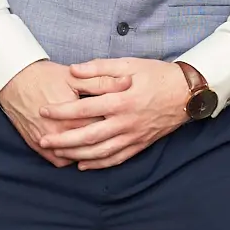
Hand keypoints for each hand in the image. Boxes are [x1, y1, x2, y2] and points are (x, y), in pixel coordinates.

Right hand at [0, 60, 130, 166]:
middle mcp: (61, 133)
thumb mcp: (75, 76)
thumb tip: (128, 83)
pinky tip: (81, 154)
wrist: (14, 80)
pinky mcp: (37, 146)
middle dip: (107, 141)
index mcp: (75, 116)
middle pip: (91, 144)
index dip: (116, 123)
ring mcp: (48, 142)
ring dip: (90, 155)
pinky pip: (59, 162)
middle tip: (117, 133)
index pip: (103, 126)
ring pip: (76, 157)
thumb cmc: (45, 76)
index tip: (125, 119)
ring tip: (102, 145)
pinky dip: (71, 159)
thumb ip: (103, 81)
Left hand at [38, 58, 191, 169]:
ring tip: (57, 154)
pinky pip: (117, 159)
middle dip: (63, 140)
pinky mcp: (140, 144)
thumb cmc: (156, 75)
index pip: (84, 109)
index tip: (43, 111)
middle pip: (88, 136)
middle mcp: (126, 122)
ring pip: (100, 152)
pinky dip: (99, 164)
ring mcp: (133, 136)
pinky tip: (83, 165)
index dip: (61, 111)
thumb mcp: (128, 64)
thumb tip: (73, 71)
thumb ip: (99, 68)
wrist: (187, 93)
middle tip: (43, 140)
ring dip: (77, 155)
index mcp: (121, 100)